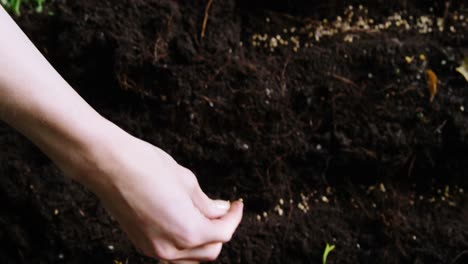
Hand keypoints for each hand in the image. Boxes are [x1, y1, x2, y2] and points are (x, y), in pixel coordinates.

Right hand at [65, 133, 243, 261]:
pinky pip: (172, 253)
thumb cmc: (147, 167)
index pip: (223, 234)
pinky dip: (184, 242)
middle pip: (210, 251)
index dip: (234, 217)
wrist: (108, 165)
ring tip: (204, 216)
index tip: (236, 204)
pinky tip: (184, 222)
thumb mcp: (186, 181)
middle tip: (223, 209)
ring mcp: (154, 250)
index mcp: (188, 231)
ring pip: (191, 257)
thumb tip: (219, 210)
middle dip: (220, 230)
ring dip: (202, 241)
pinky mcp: (141, 245)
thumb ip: (206, 203)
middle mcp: (171, 248)